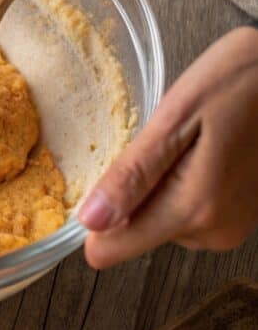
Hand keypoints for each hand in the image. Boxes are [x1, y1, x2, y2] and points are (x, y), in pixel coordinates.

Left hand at [79, 26, 257, 267]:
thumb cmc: (239, 82)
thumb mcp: (176, 117)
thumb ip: (134, 174)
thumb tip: (91, 220)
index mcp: (193, 209)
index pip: (114, 247)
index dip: (95, 217)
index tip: (99, 180)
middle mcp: (214, 231)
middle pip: (136, 228)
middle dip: (133, 189)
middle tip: (158, 142)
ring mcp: (230, 225)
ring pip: (160, 217)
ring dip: (158, 182)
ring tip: (185, 139)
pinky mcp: (238, 215)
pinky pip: (187, 208)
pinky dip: (180, 181)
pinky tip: (198, 148)